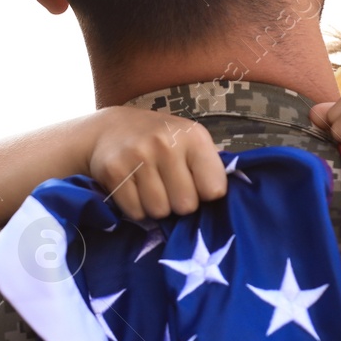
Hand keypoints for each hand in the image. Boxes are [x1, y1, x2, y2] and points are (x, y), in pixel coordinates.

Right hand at [85, 106, 227, 220]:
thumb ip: (209, 165)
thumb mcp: (189, 140)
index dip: (205, 193)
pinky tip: (134, 189)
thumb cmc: (160, 139)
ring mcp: (138, 157)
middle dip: (179, 203)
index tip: (195, 184)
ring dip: (156, 207)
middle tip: (169, 187)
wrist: (109, 128)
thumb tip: (231, 199)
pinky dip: (136, 208)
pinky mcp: (114, 172)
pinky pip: (136, 212)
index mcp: (193, 136)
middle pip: (186, 206)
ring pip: (160, 211)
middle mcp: (165, 144)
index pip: (214, 190)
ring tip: (150, 186)